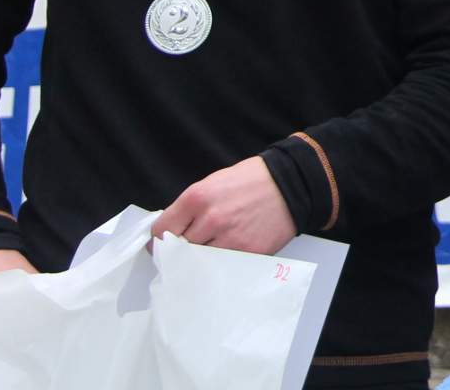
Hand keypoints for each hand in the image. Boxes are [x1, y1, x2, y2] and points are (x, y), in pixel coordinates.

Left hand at [151, 156, 295, 254]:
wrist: (291, 184)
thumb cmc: (252, 181)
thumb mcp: (213, 183)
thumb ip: (190, 207)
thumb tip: (171, 230)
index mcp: (197, 198)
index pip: (160, 231)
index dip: (158, 240)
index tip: (161, 246)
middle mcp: (210, 219)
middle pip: (178, 250)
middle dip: (180, 251)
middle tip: (186, 250)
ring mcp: (229, 239)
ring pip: (198, 262)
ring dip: (200, 259)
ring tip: (210, 251)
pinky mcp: (246, 253)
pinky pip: (222, 267)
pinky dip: (221, 264)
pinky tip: (228, 253)